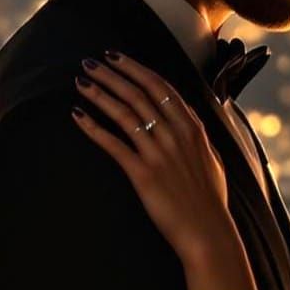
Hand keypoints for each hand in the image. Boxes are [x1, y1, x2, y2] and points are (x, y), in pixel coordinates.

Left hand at [73, 51, 231, 261]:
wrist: (207, 232)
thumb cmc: (210, 200)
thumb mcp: (211, 159)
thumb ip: (197, 136)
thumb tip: (189, 121)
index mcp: (192, 127)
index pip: (160, 86)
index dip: (134, 68)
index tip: (115, 57)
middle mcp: (175, 134)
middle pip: (137, 93)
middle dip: (111, 74)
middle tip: (89, 62)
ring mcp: (158, 153)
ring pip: (124, 112)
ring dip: (99, 94)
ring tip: (80, 82)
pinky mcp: (143, 174)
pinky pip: (113, 144)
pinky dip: (93, 128)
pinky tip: (78, 116)